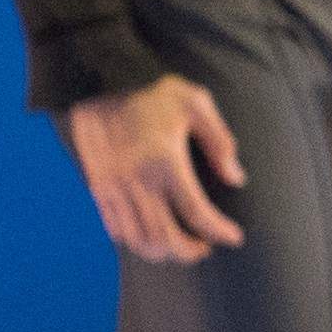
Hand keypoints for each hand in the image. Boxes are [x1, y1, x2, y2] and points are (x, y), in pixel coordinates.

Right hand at [61, 73, 246, 264]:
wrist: (97, 80)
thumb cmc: (151, 90)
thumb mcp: (195, 102)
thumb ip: (219, 141)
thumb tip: (235, 178)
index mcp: (165, 161)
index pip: (197, 213)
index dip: (219, 232)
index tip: (234, 238)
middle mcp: (137, 180)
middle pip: (166, 238)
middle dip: (191, 252)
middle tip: (205, 247)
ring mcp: (113, 187)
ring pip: (140, 240)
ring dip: (163, 251)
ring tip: (179, 244)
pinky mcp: (96, 187)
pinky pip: (116, 229)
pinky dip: (136, 240)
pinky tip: (150, 231)